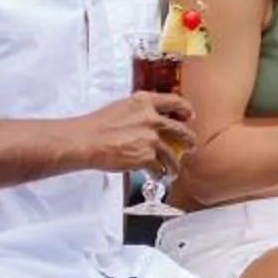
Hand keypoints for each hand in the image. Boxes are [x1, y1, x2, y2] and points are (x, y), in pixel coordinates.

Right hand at [80, 91, 194, 172]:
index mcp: (144, 102)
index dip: (185, 108)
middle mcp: (152, 118)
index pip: (174, 101)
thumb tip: (148, 119)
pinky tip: (157, 176)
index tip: (189, 115)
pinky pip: (159, 167)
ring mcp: (151, 137)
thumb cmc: (97, 125)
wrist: (87, 141)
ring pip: (173, 153)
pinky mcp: (147, 156)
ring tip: (174, 170)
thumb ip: (139, 111)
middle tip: (190, 145)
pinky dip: (159, 173)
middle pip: (180, 129)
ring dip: (175, 163)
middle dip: (189, 139)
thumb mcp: (121, 107)